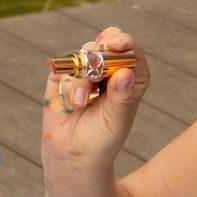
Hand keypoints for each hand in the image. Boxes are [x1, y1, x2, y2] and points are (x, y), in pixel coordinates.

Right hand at [41, 27, 149, 172]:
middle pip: (107, 44)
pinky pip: (64, 67)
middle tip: (95, 61)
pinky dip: (66, 84)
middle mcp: (109, 71)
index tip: (116, 44)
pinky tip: (70, 104)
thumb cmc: (101, 139)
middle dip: (100, 50)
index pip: (132, 54)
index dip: (125, 43)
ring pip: (83, 55)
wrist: (72, 153)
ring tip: (79, 104)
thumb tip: (125, 72)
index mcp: (130, 80)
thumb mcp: (116, 120)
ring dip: (81, 79)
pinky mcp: (64, 76)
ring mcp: (86, 71)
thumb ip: (120, 96)